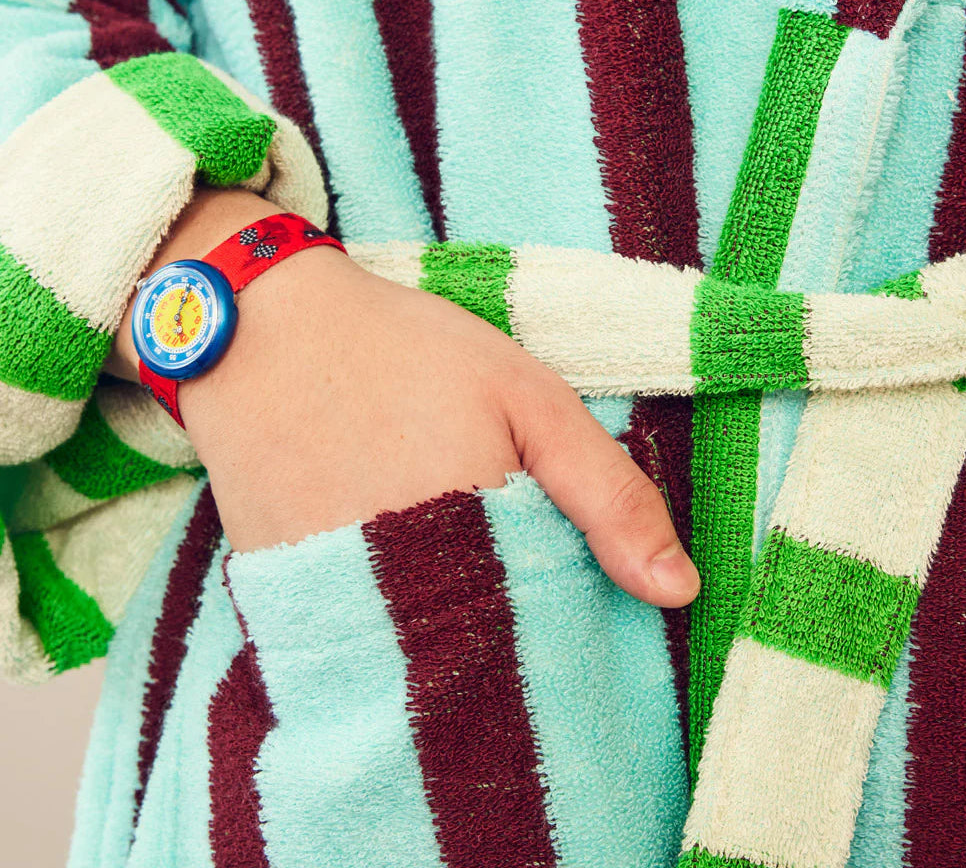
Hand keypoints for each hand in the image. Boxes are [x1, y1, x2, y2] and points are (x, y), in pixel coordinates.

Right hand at [108, 190, 698, 607]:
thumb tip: (680, 592)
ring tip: (449, 554)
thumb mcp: (531, 398)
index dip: (571, 627)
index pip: (547, 645)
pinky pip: (353, 637)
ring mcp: (331, 603)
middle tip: (501, 557)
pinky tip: (391, 559)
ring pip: (416, 655)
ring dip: (443, 626)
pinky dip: (383, 615)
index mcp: (475, 551)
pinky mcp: (281, 597)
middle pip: (481, 659)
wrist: (262, 328)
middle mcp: (399, 597)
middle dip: (510, 630)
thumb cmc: (407, 353)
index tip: (573, 598)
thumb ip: (610, 495)